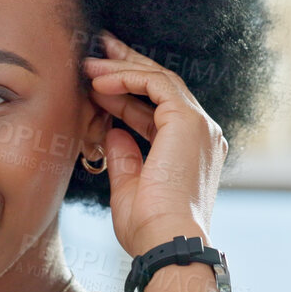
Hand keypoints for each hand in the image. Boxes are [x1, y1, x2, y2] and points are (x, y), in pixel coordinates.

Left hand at [81, 31, 225, 254]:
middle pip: (161, 86)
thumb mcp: (129, 187)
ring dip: (120, 69)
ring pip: (159, 79)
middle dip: (126, 65)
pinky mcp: (189, 121)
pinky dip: (126, 78)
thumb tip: (112, 131)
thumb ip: (124, 156)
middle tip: (98, 49)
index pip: (156, 109)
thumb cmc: (148, 228)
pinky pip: (155, 84)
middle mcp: (202, 133)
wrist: (165, 243)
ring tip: (88, 64)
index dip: (124, 92)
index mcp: (191, 150)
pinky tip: (99, 81)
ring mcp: (199, 125)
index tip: (95, 82)